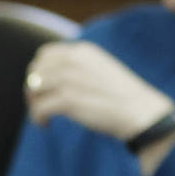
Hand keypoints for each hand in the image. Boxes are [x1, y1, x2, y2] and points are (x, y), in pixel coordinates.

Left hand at [26, 40, 174, 141]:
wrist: (141, 111)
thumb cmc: (123, 95)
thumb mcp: (101, 69)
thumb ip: (78, 66)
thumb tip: (48, 76)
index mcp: (83, 51)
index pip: (45, 54)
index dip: (40, 70)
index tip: (44, 85)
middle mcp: (74, 61)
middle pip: (35, 71)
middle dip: (33, 87)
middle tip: (40, 102)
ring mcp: (70, 79)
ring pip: (33, 89)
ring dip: (34, 104)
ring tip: (44, 115)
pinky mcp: (68, 99)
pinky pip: (39, 107)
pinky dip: (38, 117)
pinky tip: (46, 124)